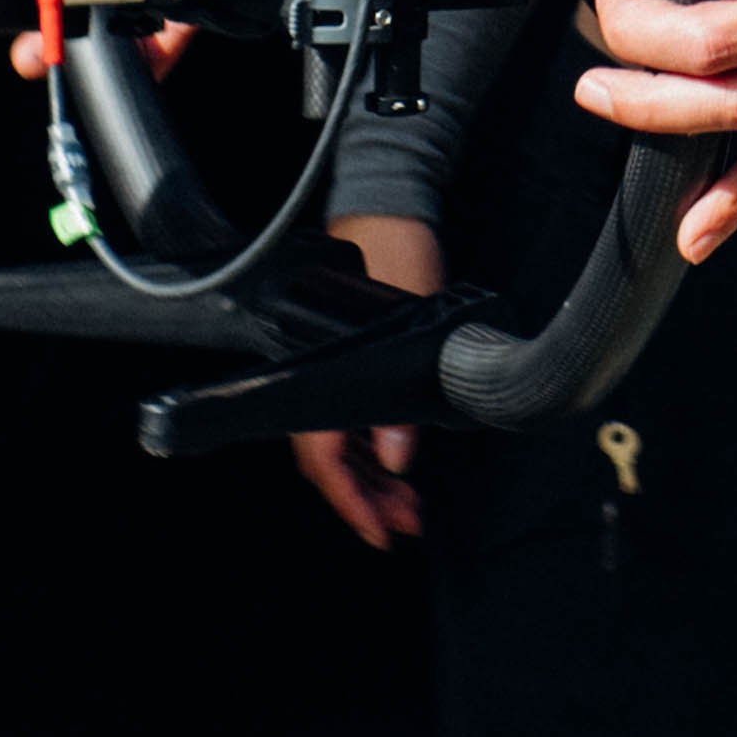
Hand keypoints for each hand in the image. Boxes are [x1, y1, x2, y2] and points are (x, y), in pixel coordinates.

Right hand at [290, 214, 439, 548]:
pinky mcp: (355, 362)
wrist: (388, 205)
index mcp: (326, 369)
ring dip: (375, 481)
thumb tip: (399, 455)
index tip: (378, 531)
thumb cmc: (395, 248)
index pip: (325, 456)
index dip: (351, 501)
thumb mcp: (413, 316)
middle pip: (332, 461)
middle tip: (403, 525)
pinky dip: (377, 451)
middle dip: (368, 500)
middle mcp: (323, 376)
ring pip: (344, 447)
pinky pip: (355, 423)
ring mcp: (338, 370)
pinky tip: (400, 466)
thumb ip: (404, 390)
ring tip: (409, 508)